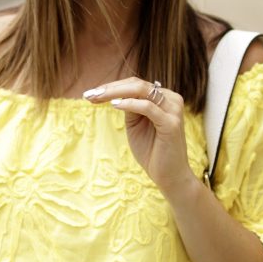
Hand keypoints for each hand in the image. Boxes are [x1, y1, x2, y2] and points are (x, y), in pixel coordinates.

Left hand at [83, 77, 197, 198]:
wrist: (169, 176)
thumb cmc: (152, 151)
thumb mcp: (135, 125)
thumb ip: (130, 108)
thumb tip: (114, 94)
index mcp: (163, 98)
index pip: (135, 84)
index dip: (112, 87)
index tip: (90, 94)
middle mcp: (170, 99)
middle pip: (136, 84)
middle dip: (110, 88)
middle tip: (89, 94)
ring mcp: (173, 110)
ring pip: (141, 91)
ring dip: (116, 93)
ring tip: (97, 98)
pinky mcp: (171, 123)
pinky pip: (148, 107)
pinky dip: (130, 104)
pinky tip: (114, 105)